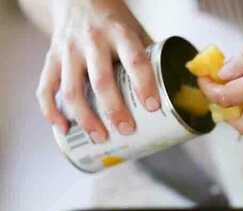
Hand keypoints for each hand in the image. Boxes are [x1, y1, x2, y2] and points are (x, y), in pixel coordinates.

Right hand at [38, 0, 159, 141]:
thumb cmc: (115, 22)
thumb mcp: (136, 31)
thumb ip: (151, 58)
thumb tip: (177, 93)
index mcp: (119, 34)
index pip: (134, 60)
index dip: (144, 84)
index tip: (152, 107)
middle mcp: (92, 41)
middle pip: (101, 81)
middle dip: (114, 109)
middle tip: (127, 130)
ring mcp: (68, 51)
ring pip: (71, 89)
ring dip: (85, 118)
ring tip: (100, 137)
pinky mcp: (51, 58)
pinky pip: (46, 87)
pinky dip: (51, 110)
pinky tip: (62, 128)